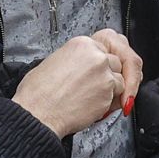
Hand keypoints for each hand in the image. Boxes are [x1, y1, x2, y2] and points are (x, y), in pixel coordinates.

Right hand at [12, 29, 142, 137]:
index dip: (104, 64)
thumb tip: (85, 66)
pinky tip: (94, 104)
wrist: (38, 113)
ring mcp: (104, 71)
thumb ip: (77, 60)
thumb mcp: (55, 62)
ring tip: (90, 97)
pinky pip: (120, 93)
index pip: (106, 49)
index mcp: (81, 44)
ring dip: (111, 89)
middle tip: (98, 87)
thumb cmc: (39, 94)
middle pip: (116, 62)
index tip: (103, 72)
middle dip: (110, 75)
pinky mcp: (108, 88)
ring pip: (120, 78)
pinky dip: (111, 101)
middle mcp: (95, 54)